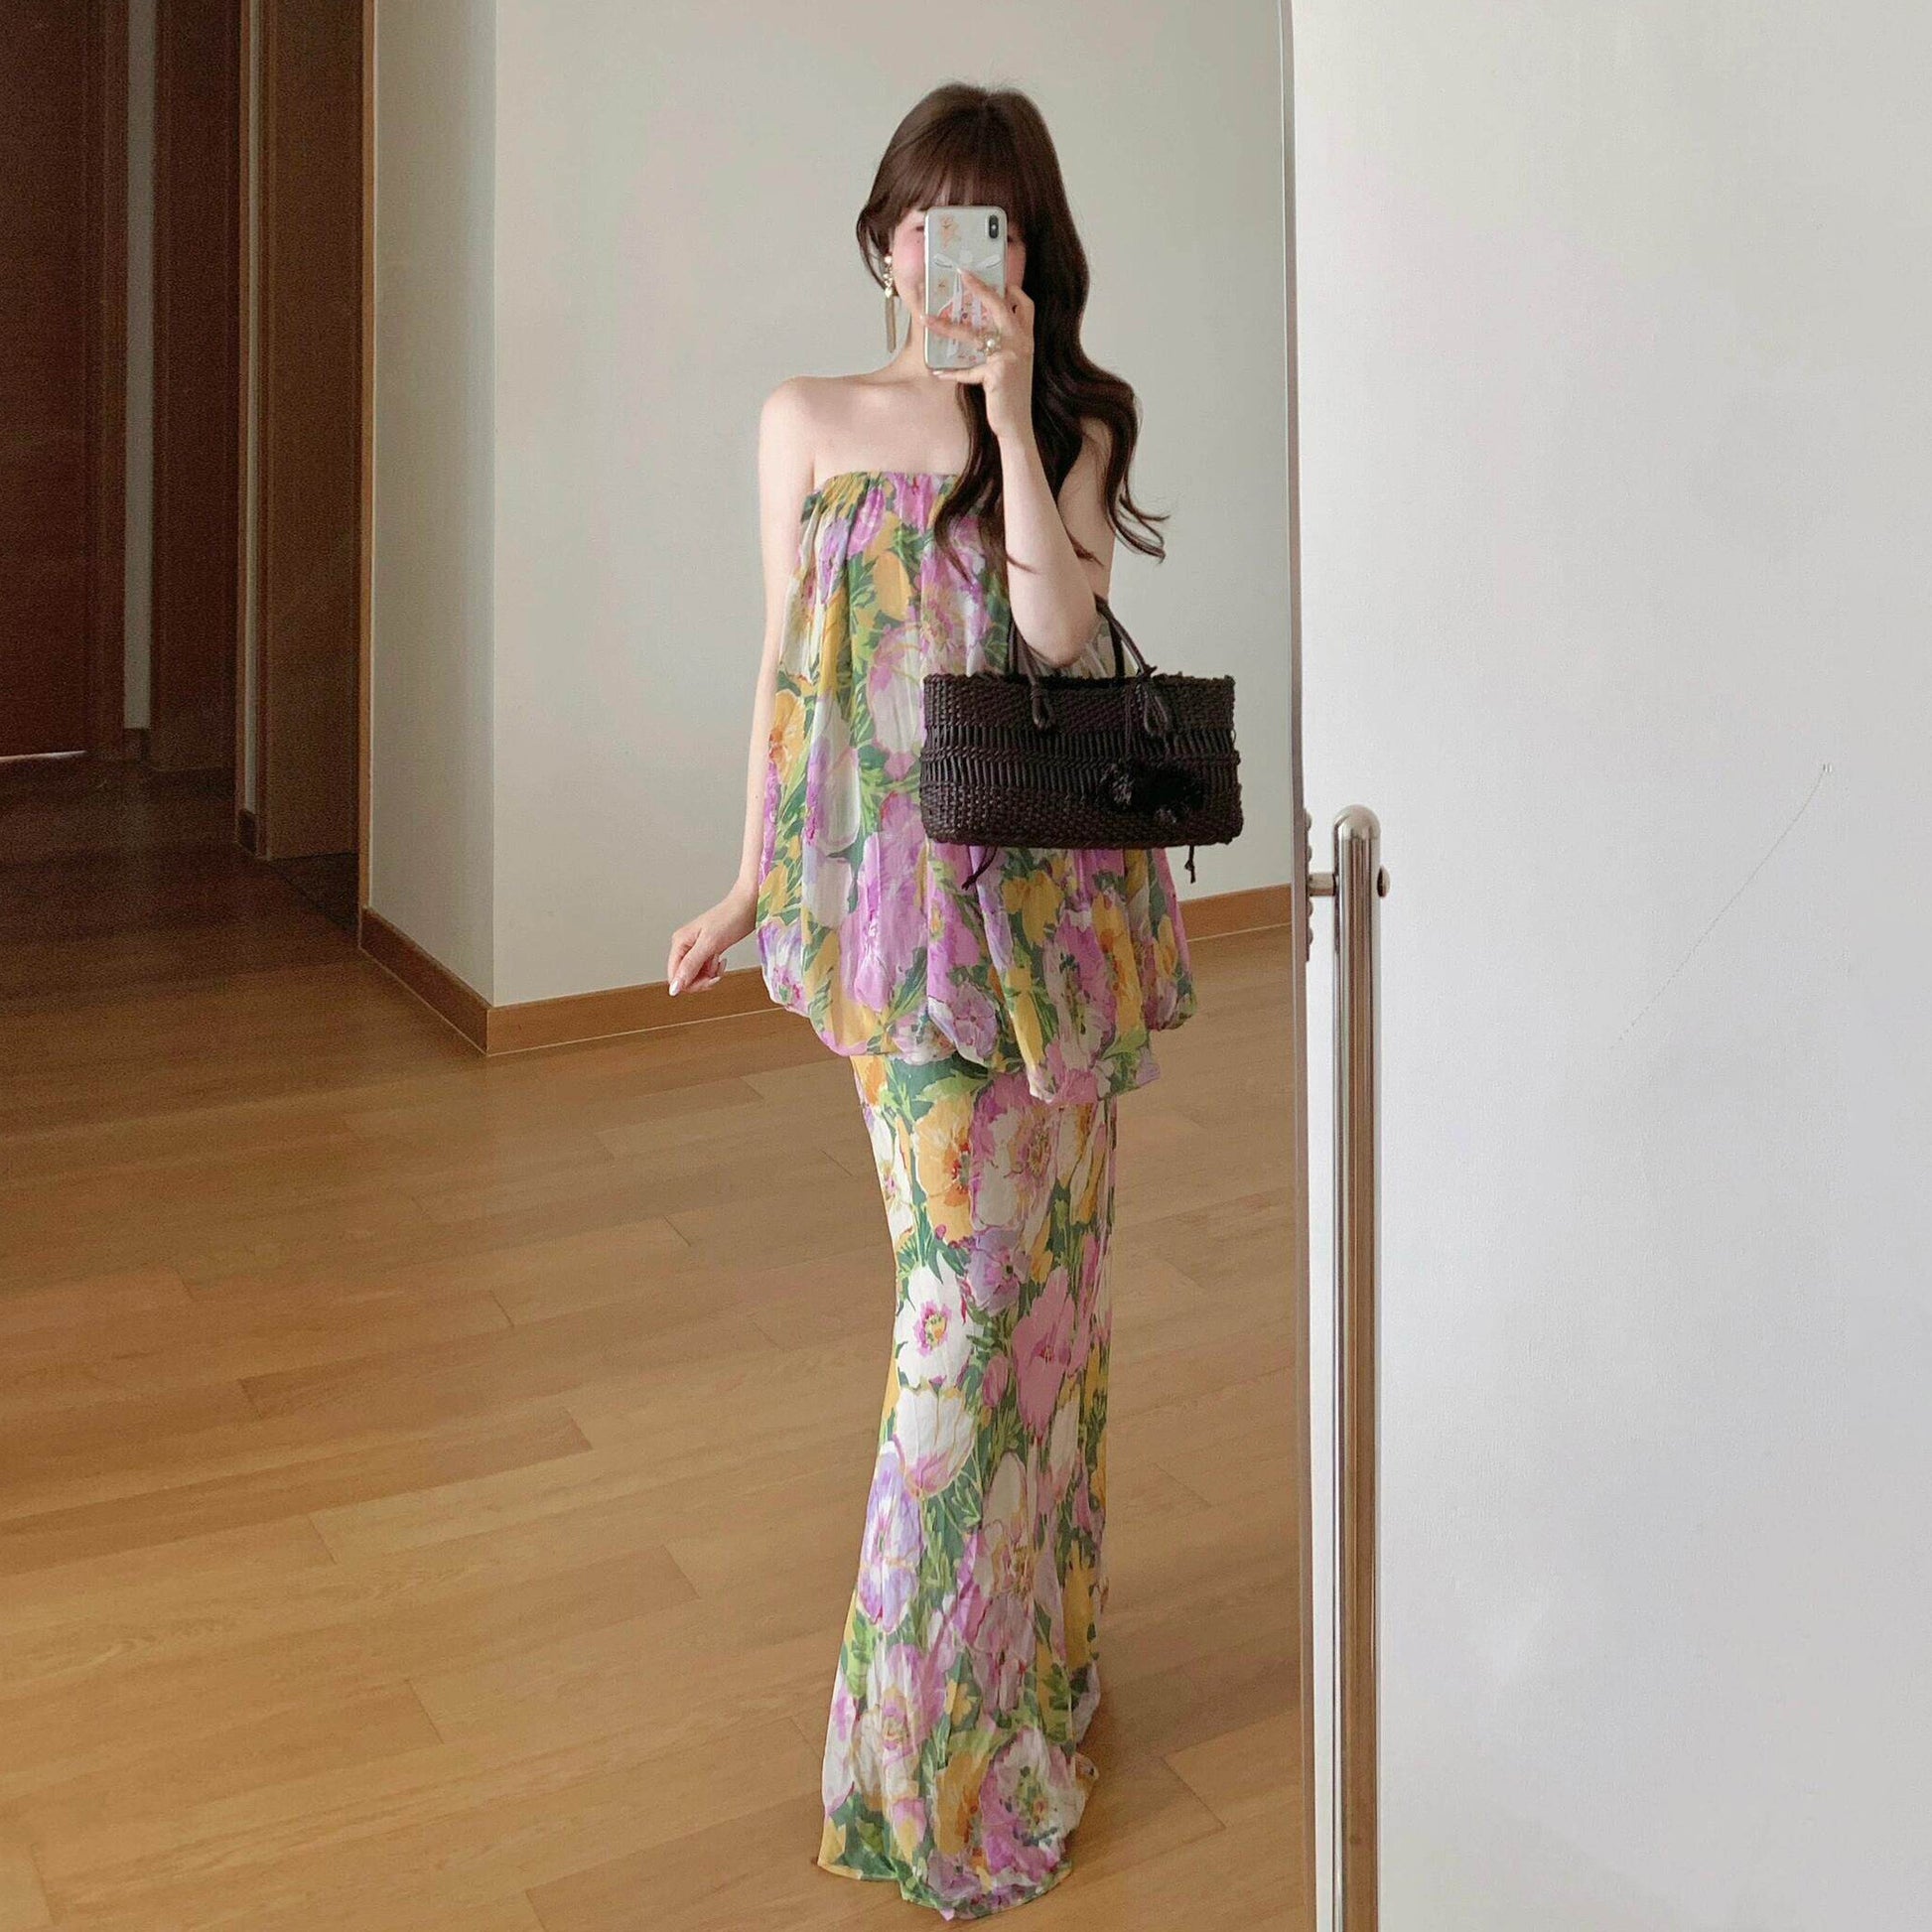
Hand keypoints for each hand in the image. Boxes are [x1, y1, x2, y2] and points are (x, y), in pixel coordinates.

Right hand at [667, 882, 755, 996]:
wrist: (748, 906)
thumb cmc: (730, 919)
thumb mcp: (709, 944)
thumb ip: (690, 966)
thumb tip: (674, 988)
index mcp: (679, 943)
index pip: (674, 976)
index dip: (690, 984)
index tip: (708, 981)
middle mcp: (684, 946)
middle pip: (684, 977)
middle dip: (701, 980)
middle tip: (716, 974)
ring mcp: (695, 949)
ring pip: (696, 975)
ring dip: (709, 975)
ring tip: (720, 964)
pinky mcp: (707, 950)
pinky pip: (705, 970)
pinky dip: (714, 971)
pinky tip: (722, 961)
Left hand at [917, 268, 1034, 441]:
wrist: (1018, 427)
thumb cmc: (1011, 398)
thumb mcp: (1012, 368)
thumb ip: (1002, 349)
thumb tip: (979, 334)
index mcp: (1026, 340)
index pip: (1025, 305)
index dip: (1013, 291)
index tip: (998, 281)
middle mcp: (1021, 344)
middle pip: (1000, 306)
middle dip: (980, 288)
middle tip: (962, 273)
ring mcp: (1010, 357)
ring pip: (972, 334)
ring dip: (946, 327)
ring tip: (926, 319)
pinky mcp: (997, 373)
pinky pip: (967, 369)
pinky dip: (952, 373)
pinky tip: (938, 373)